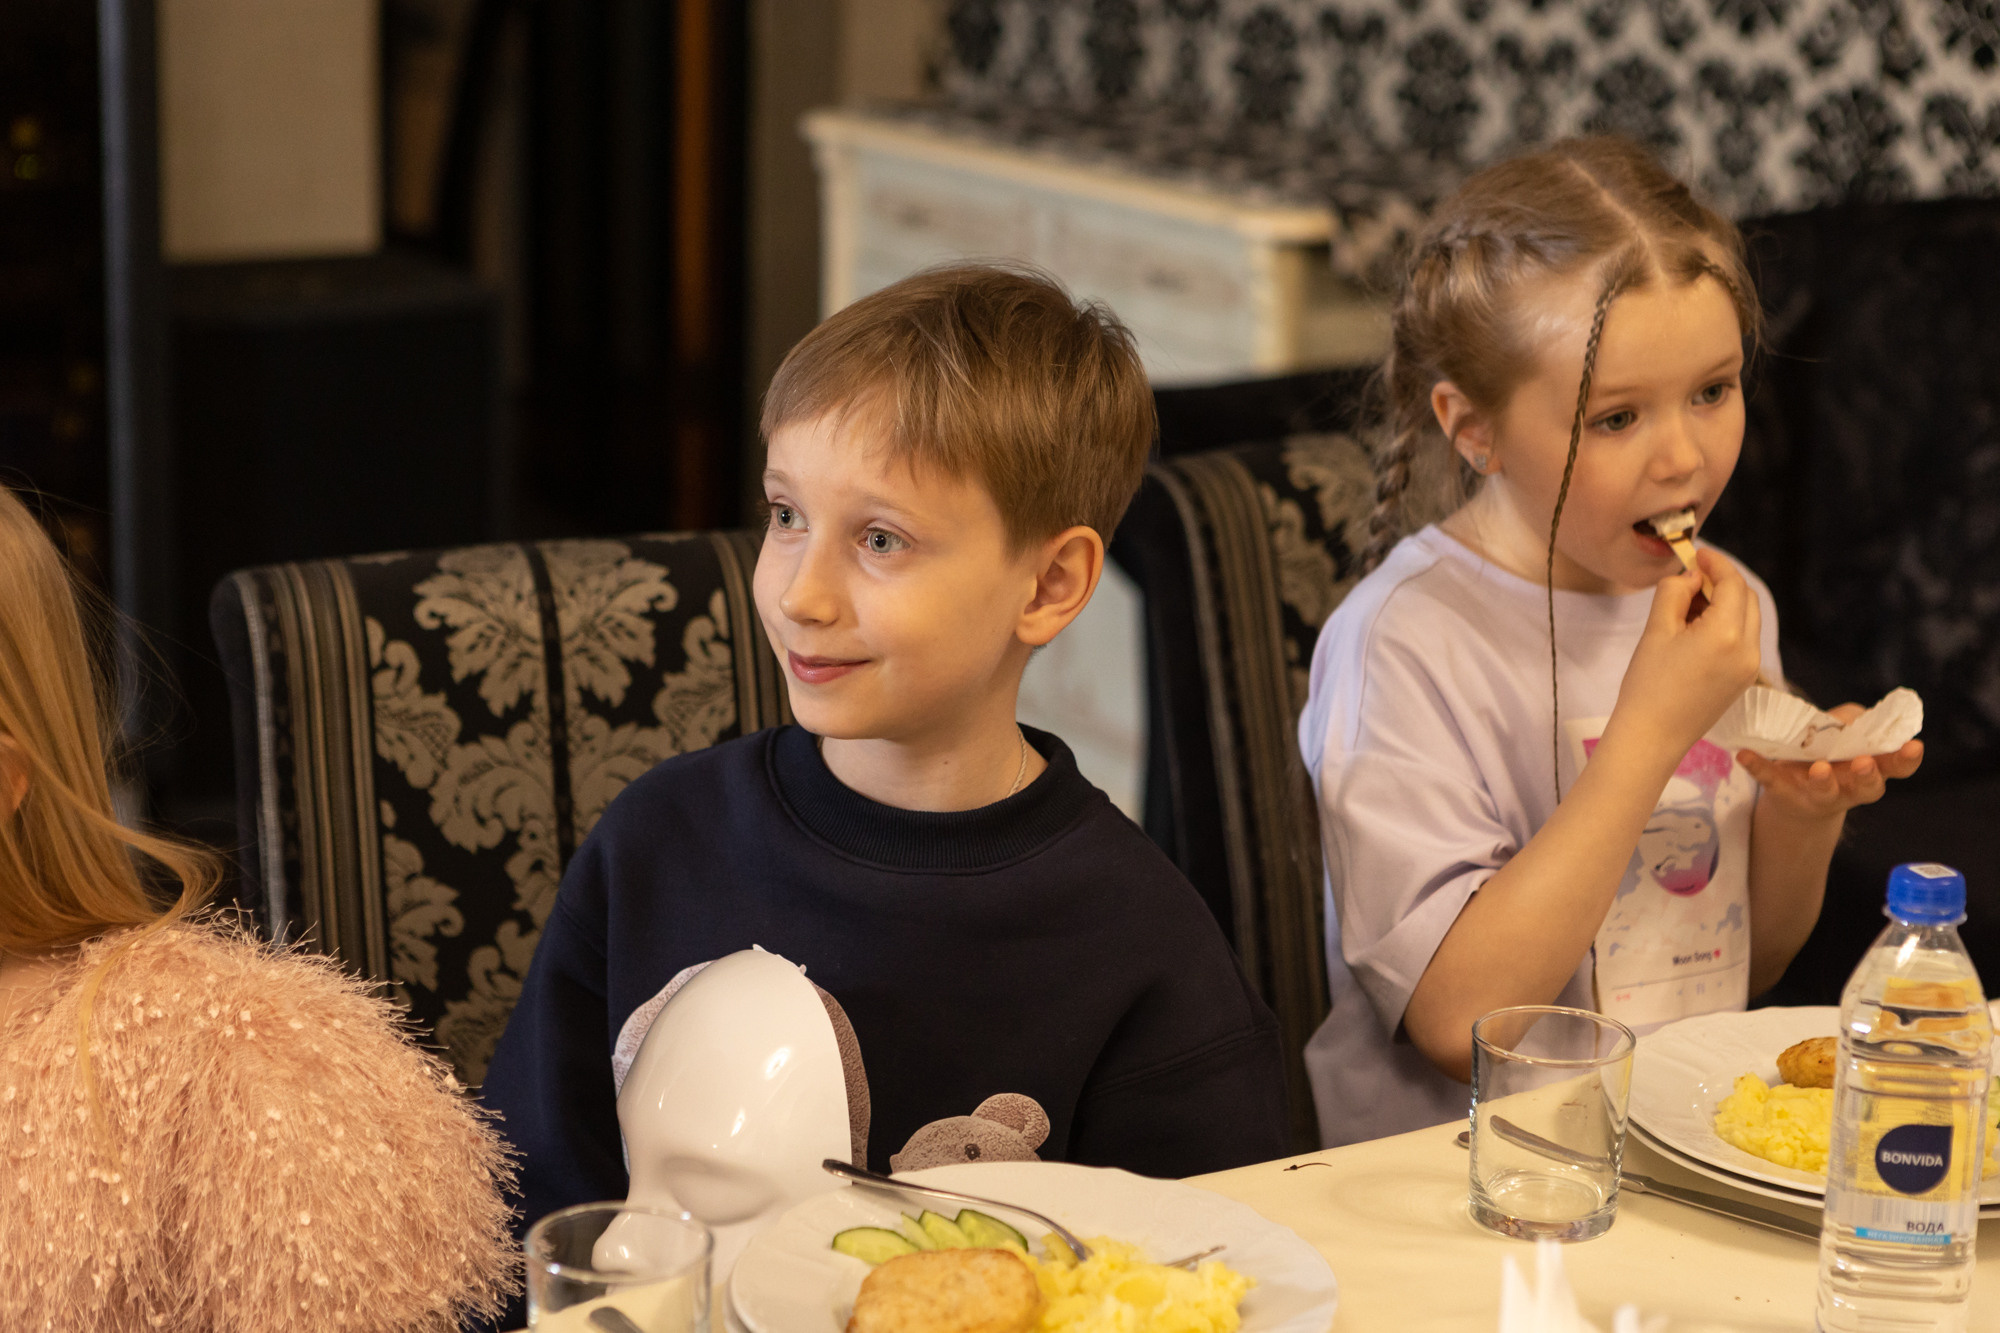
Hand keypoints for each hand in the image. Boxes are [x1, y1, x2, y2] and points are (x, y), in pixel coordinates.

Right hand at [1610, 549, 1763, 759]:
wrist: (1652, 737)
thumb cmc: (1648, 685)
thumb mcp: (1656, 631)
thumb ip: (1675, 593)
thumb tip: (1690, 576)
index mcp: (1726, 634)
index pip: (1733, 584)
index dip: (1716, 564)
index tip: (1696, 554)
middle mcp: (1748, 650)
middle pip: (1747, 599)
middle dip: (1722, 582)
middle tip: (1689, 579)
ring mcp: (1750, 667)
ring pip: (1747, 619)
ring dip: (1724, 603)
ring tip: (1687, 608)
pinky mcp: (1744, 680)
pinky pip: (1743, 640)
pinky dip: (1726, 625)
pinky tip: (1695, 631)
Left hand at [1736, 703, 1925, 821]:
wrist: (1794, 791)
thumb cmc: (1828, 754)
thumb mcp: (1843, 734)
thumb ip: (1852, 722)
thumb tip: (1854, 717)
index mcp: (1871, 768)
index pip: (1897, 766)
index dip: (1906, 758)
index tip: (1913, 746)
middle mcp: (1850, 786)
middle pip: (1869, 788)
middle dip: (1868, 776)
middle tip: (1864, 763)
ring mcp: (1818, 794)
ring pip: (1827, 793)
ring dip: (1824, 782)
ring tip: (1819, 769)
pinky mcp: (1784, 793)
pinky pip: (1771, 782)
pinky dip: (1758, 768)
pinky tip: (1744, 755)